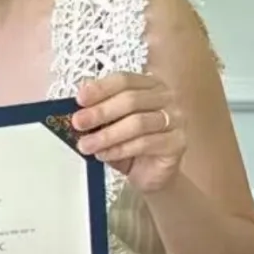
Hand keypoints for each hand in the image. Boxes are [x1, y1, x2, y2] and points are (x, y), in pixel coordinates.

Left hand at [72, 73, 187, 194]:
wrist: (151, 174)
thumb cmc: (131, 146)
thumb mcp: (110, 126)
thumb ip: (98, 114)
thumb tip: (76, 109)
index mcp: (149, 85)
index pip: (124, 80)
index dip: (101, 88)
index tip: (80, 99)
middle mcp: (166, 98)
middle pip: (131, 100)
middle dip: (100, 112)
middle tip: (78, 123)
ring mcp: (176, 119)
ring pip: (137, 123)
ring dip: (107, 135)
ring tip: (86, 145)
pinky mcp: (177, 142)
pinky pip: (145, 143)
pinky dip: (120, 149)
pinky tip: (104, 154)